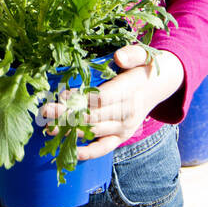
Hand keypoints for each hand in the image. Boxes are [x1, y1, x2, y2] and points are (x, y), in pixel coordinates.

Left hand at [41, 45, 185, 160]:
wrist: (162, 85)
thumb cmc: (144, 67)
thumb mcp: (143, 55)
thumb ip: (132, 54)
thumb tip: (118, 58)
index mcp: (129, 91)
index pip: (102, 98)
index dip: (81, 98)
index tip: (62, 95)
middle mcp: (128, 112)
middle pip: (93, 116)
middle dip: (67, 115)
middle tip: (45, 111)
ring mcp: (124, 127)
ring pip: (94, 131)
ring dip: (70, 131)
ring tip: (48, 128)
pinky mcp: (121, 137)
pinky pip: (104, 148)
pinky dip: (89, 152)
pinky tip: (71, 152)